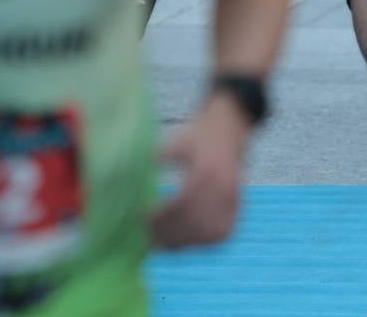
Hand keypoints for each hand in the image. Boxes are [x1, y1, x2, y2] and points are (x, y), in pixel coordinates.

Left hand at [150, 93, 251, 248]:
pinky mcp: (238, 204)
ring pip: (209, 234)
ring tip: (164, 243)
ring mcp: (233, 198)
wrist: (232, 124)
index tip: (142, 219)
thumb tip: (127, 180)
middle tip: (148, 238)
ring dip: (186, 242)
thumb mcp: (176, 143)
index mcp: (206, 171)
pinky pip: (223, 233)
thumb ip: (155, 162)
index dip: (161, 217)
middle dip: (170, 235)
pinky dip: (205, 242)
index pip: (181, 205)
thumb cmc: (201, 133)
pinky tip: (188, 242)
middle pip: (194, 224)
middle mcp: (222, 188)